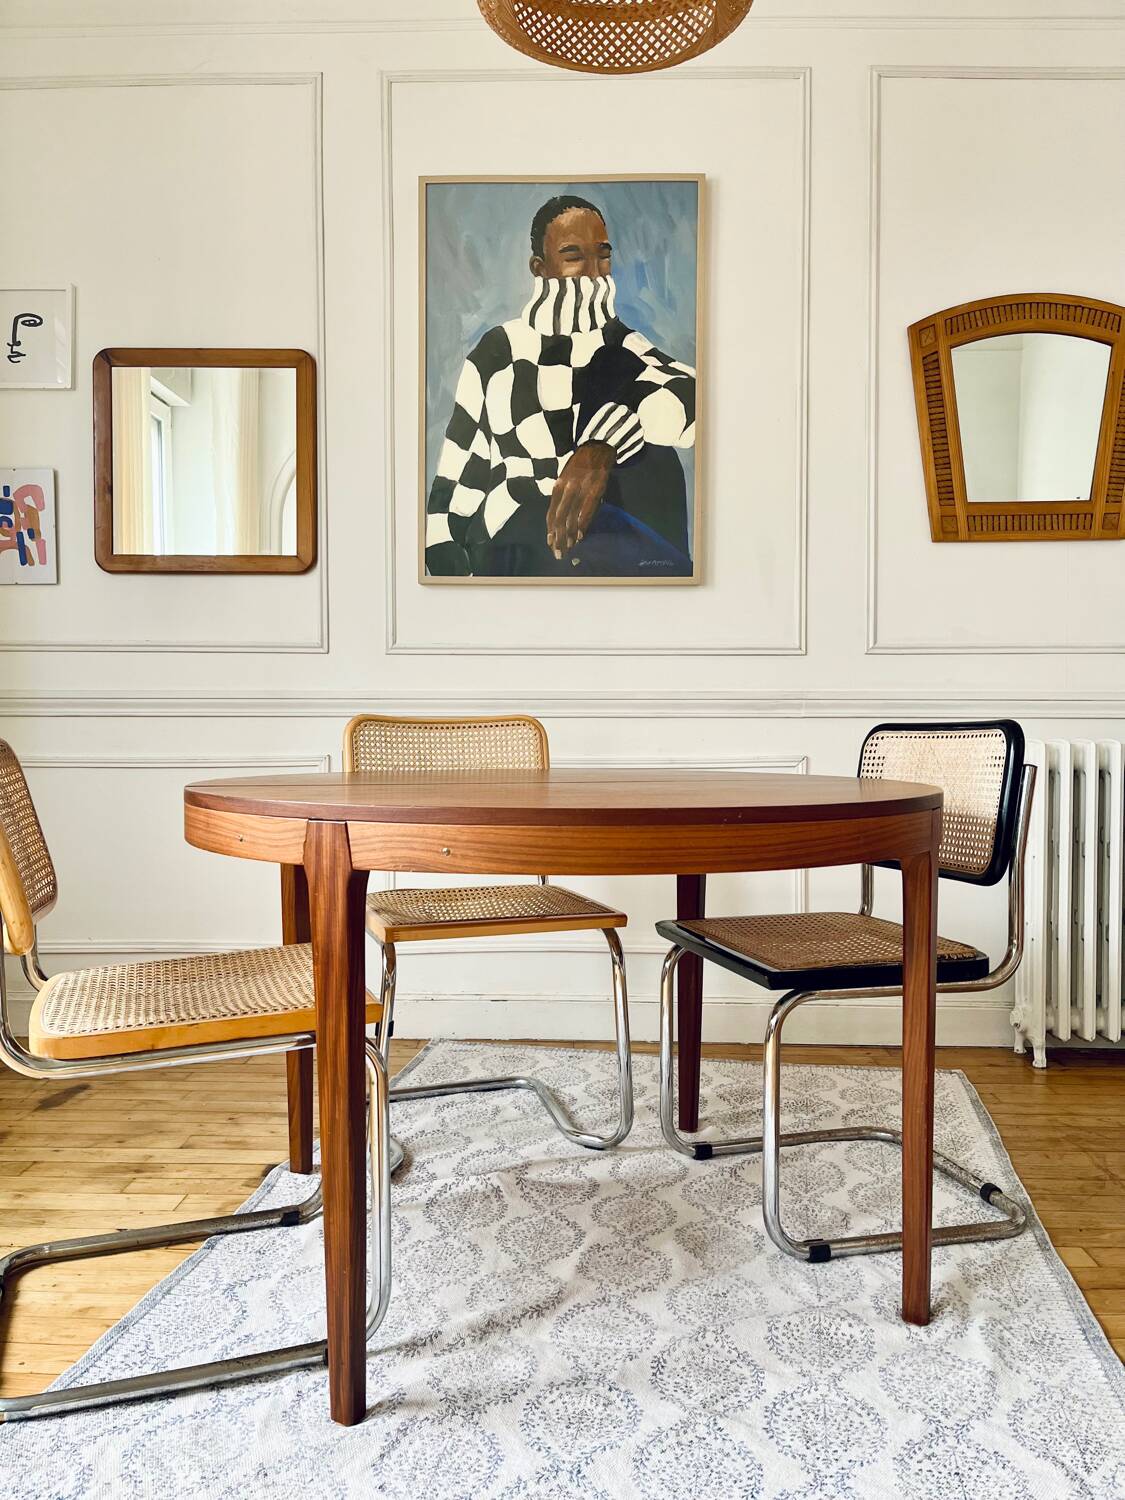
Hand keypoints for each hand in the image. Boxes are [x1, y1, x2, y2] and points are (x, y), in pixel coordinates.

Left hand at [546, 442, 613, 558]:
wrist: (598, 448)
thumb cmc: (580, 465)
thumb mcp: (565, 478)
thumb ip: (562, 496)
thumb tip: (560, 518)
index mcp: (558, 486)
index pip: (551, 513)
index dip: (550, 530)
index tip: (550, 543)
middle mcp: (566, 489)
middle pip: (559, 518)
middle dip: (558, 538)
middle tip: (558, 553)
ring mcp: (581, 489)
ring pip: (572, 517)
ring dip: (569, 535)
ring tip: (568, 548)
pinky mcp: (595, 490)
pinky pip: (587, 511)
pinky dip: (582, 524)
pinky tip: (580, 535)